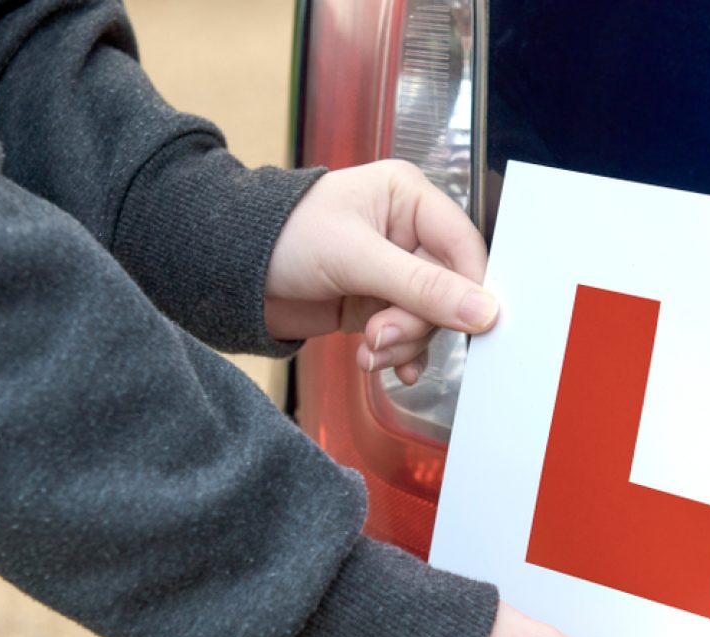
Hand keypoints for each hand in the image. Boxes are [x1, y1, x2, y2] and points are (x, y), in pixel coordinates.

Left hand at [264, 160, 497, 383]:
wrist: (224, 269)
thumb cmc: (282, 237)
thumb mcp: (357, 258)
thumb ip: (423, 288)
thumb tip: (484, 311)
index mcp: (409, 197)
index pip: (464, 247)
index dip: (470, 290)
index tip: (472, 326)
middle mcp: (405, 232)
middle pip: (447, 291)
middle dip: (417, 323)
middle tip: (381, 337)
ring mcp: (391, 272)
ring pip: (426, 320)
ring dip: (402, 344)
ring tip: (370, 351)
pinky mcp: (374, 305)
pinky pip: (405, 336)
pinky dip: (396, 355)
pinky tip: (380, 364)